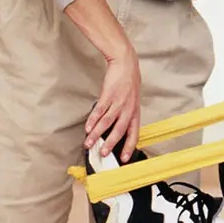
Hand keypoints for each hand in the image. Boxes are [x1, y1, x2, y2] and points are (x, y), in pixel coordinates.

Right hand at [84, 43, 141, 162]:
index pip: (134, 133)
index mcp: (135, 112)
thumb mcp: (132, 101)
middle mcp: (128, 109)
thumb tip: (115, 129)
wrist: (126, 64)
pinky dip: (93, 120)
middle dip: (111, 144)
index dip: (129, 146)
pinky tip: (88, 128)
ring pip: (107, 122)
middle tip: (103, 154)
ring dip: (97, 134)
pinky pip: (100, 110)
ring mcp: (119, 102)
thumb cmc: (128, 83)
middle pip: (120, 130)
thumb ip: (125, 114)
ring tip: (89, 143)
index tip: (124, 158)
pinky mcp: (109, 95)